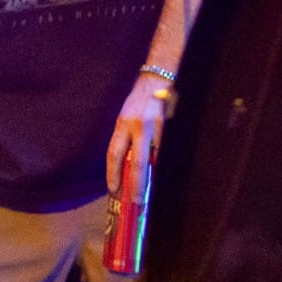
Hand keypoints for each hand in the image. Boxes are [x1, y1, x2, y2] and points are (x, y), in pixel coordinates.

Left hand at [105, 70, 173, 194]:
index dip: (112, 173)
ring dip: (150, 178)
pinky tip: (159, 174)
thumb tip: (125, 166)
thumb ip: (125, 139)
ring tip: (147, 193)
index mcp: (123, 124)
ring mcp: (155, 128)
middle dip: (134, 184)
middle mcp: (137, 126)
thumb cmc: (139, 102)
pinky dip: (161, 164)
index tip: (113, 189)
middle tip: (134, 200)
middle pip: (135, 162)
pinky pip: (164, 151)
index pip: (114, 153)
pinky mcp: (169, 128)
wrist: (157, 81)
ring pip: (152, 159)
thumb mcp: (125, 118)